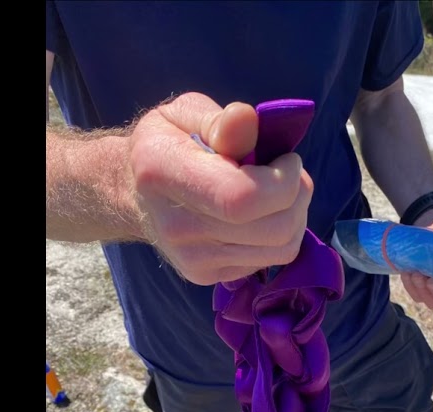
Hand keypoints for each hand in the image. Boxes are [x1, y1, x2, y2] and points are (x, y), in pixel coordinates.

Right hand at [127, 93, 313, 284]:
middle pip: (274, 228)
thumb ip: (219, 120)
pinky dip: (281, 233)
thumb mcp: (184, 114)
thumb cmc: (168, 143)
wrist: (133, 193)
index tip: (286, 158)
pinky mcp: (206, 275)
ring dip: (296, 214)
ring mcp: (192, 259)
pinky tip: (262, 212)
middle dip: (298, 194)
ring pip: (281, 248)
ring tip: (278, 190)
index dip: (283, 180)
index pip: (242, 198)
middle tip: (289, 171)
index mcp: (163, 174)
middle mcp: (177, 226)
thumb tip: (246, 119)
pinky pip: (271, 259)